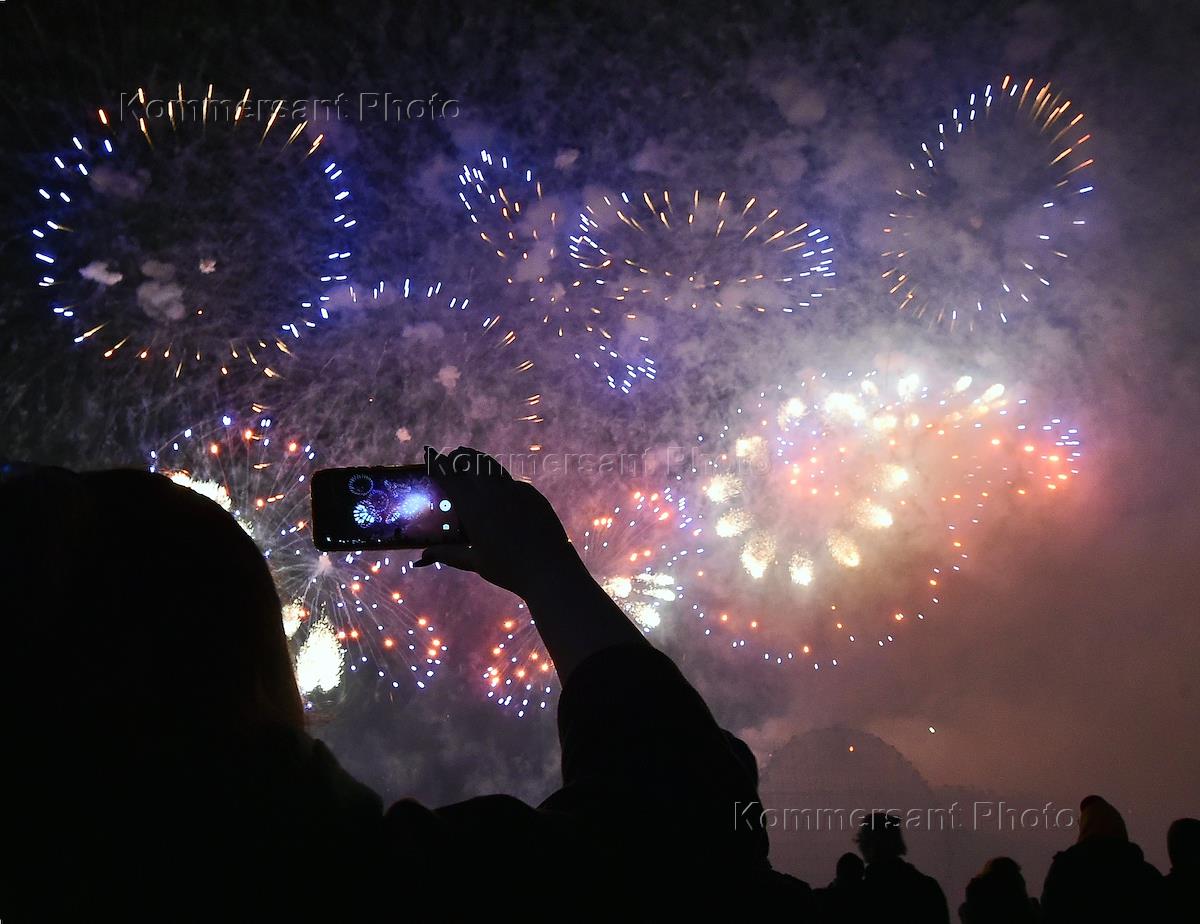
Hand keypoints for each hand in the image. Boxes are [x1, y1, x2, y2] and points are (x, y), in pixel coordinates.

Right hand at [414, 447, 578, 598]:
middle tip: (450, 456)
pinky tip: (496, 484)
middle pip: (471, 464)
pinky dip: (498, 478)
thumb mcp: (475, 562)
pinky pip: (511, 481)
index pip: (451, 478)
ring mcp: (516, 491)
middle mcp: (493, 494)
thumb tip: (422, 557)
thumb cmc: (509, 570)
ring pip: (492, 467)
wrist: (549, 569)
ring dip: (478, 460)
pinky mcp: (532, 494)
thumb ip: (448, 554)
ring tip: (468, 456)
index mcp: (474, 510)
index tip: (430, 455)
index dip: (438, 464)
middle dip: (458, 458)